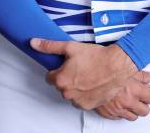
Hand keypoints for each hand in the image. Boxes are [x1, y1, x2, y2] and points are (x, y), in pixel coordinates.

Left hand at [30, 38, 149, 109]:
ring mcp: (78, 101)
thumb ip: (50, 46)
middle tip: (78, 67)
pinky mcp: (89, 105)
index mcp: (60, 79)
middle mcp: (67, 93)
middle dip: (67, 77)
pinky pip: (81, 100)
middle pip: (61, 85)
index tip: (66, 64)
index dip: (57, 69)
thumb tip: (34, 43)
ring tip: (87, 74)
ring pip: (71, 93)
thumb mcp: (70, 47)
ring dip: (75, 86)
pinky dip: (85, 93)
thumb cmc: (95, 56)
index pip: (49, 77)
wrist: (116, 66)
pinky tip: (92, 82)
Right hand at [95, 71, 149, 120]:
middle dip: (144, 104)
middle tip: (139, 96)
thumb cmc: (106, 69)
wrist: (87, 76)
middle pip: (145, 111)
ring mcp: (118, 109)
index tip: (148, 90)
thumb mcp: (127, 67)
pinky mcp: (108, 114)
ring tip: (129, 99)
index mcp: (134, 90)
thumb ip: (142, 75)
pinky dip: (121, 111)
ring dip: (133, 109)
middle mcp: (127, 102)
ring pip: (133, 117)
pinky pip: (120, 117)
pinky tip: (119, 103)